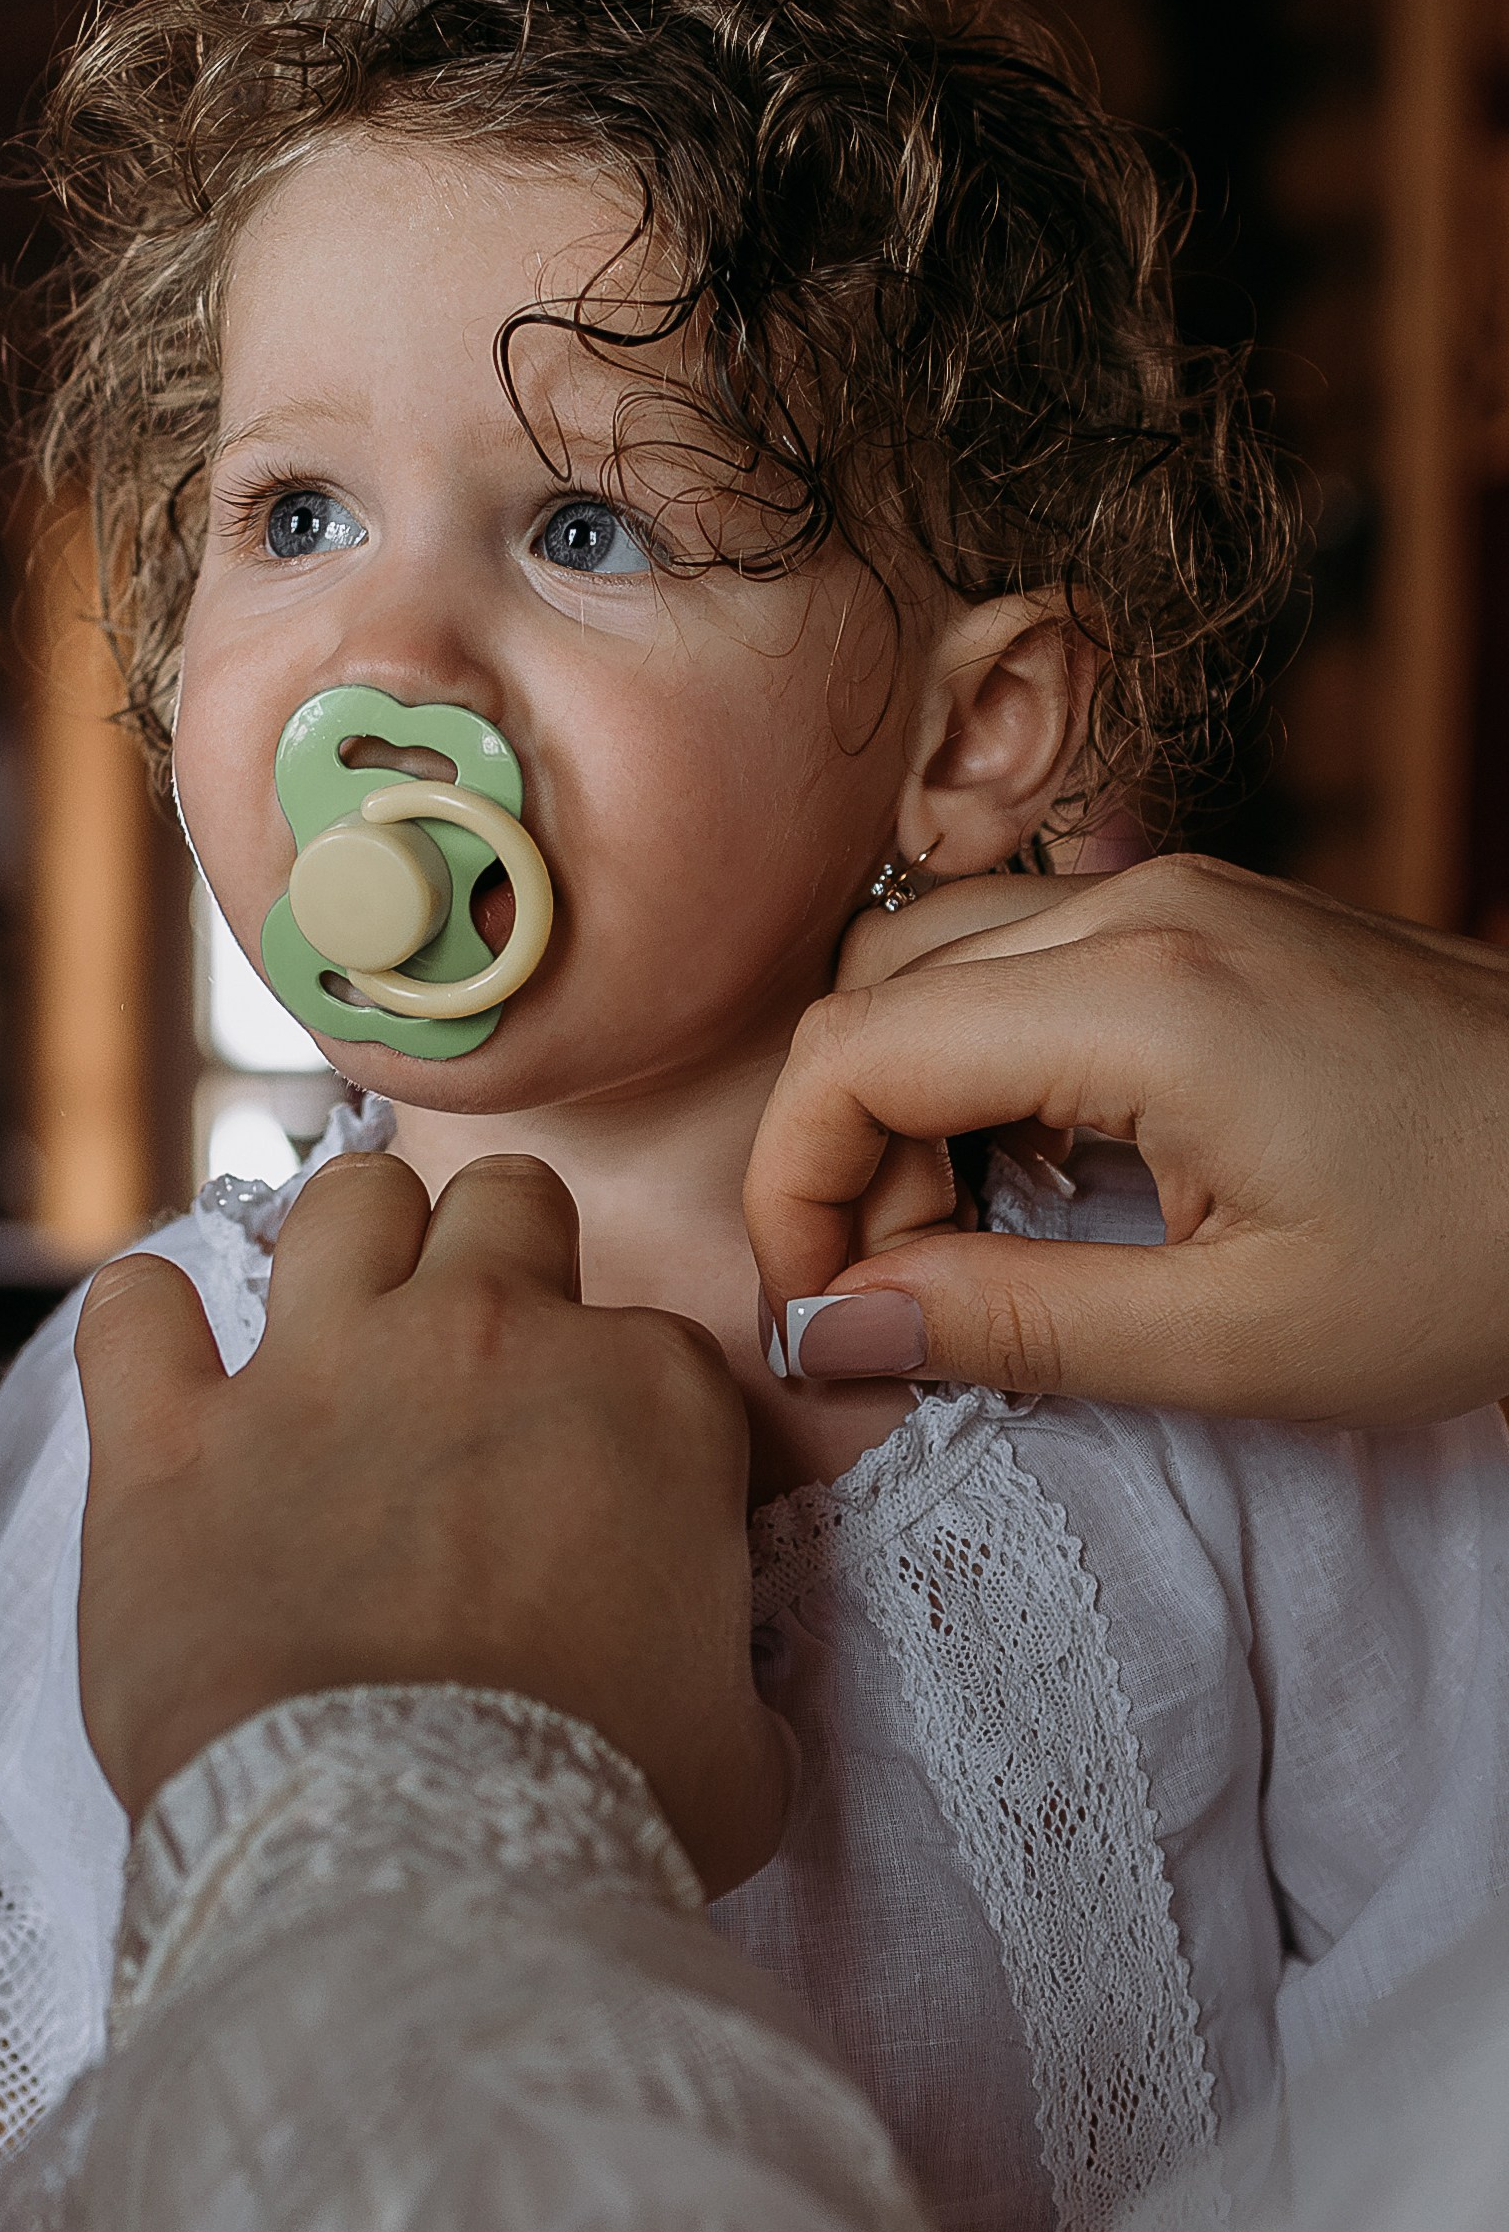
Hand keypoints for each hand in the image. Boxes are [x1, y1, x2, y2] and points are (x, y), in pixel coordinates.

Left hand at [76, 1151, 791, 1897]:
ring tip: (334, 1332)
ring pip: (342, 1201)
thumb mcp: (739, 1748)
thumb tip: (708, 1703)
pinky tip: (161, 1368)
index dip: (621, 1412)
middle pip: (503, 1204)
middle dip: (491, 1259)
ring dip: (344, 1251)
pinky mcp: (174, 1437)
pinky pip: (133, 1309)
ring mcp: (320, 1369)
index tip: (598, 1490)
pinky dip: (144, 1326)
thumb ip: (730, 1683)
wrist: (412, 1864)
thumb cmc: (596, 1811)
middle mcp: (485, 1336)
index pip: (647, 1340)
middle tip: (471, 1366)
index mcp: (643, 1393)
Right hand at [743, 856, 1508, 1423]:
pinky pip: (1022, 958)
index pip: (849, 1056)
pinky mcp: (1210, 911)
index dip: (792, 1193)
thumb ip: (1007, 1324)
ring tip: (980, 1240)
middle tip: (909, 1297)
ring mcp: (1177, 892)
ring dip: (907, 1103)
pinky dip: (982, 1062)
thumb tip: (829, 1325)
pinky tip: (1054, 1171)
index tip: (820, 1314)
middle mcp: (1136, 906)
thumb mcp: (1238, 1339)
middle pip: (871, 998)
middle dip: (842, 1154)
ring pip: (932, 963)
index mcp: (1136, 998)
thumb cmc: (1480, 1256)